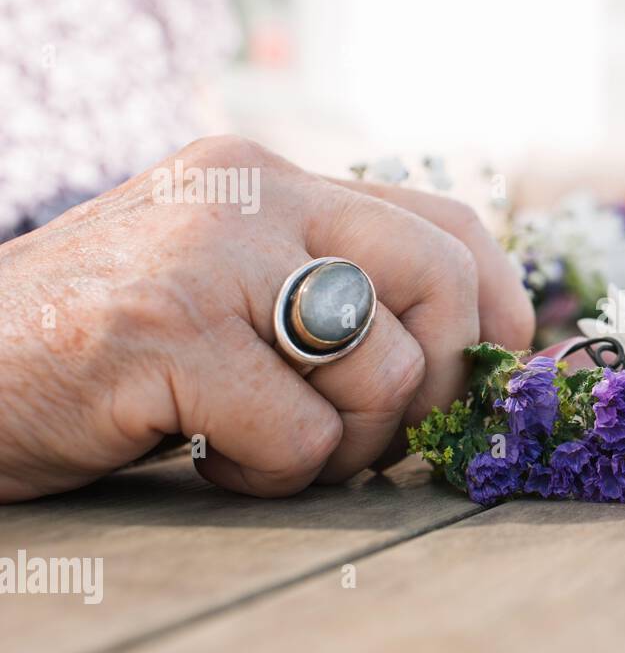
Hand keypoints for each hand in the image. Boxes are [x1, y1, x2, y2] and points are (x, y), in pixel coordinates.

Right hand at [0, 136, 533, 502]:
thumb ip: (327, 293)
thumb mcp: (225, 290)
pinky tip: (210, 457)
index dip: (498, 302)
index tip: (497, 370)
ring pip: (382, 371)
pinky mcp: (164, 331)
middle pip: (440, 279)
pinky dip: (270, 474)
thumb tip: (466, 352)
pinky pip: (301, 435)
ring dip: (344, 446)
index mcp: (268, 178)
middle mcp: (247, 195)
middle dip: (441, 381)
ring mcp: (206, 256)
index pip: (445, 219)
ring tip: (263, 446)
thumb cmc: (98, 352)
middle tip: (376, 434)